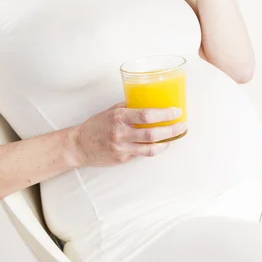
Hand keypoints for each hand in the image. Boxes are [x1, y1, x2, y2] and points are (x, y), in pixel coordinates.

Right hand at [69, 102, 186, 166]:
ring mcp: (122, 148)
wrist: (79, 145)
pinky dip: (153, 149)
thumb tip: (150, 101)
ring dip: (166, 143)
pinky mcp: (122, 159)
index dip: (164, 114)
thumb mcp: (111, 110)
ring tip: (175, 137)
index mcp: (119, 117)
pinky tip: (160, 144)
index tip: (176, 111)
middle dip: (172, 130)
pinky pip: (142, 155)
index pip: (146, 115)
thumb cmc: (96, 125)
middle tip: (183, 126)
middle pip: (152, 134)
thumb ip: (129, 107)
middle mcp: (121, 133)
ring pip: (150, 149)